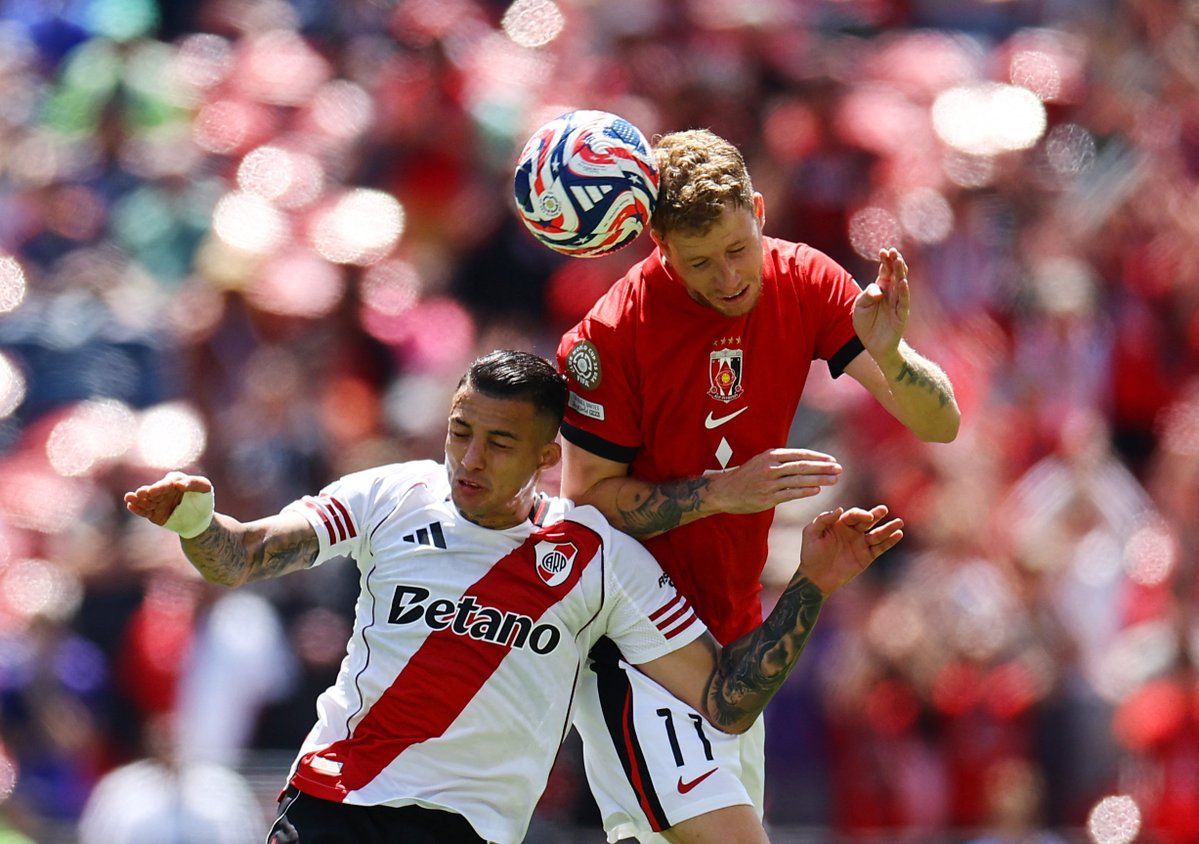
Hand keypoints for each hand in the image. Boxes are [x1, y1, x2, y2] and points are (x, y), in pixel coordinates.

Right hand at [124, 472, 212, 526]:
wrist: (200, 517)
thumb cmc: (203, 497)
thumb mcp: (204, 487)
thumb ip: (194, 483)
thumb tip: (179, 484)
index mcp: (173, 481)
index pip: (165, 484)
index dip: (159, 487)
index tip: (152, 491)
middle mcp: (162, 490)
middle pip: (152, 491)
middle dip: (145, 492)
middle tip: (139, 493)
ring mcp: (157, 502)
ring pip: (145, 501)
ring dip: (136, 499)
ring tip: (128, 498)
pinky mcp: (153, 513)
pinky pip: (144, 511)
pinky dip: (137, 509)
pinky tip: (131, 506)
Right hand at [707, 447, 841, 514]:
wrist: (724, 491)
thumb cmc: (746, 476)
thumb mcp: (761, 461)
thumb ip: (780, 460)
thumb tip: (803, 460)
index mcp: (770, 455)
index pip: (799, 454)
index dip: (817, 457)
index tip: (832, 460)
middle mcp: (770, 467)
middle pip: (802, 466)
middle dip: (823, 468)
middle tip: (839, 469)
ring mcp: (769, 483)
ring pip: (799, 480)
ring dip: (819, 480)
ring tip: (834, 480)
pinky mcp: (767, 498)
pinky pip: (790, 494)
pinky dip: (805, 492)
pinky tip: (817, 491)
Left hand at [798, 505, 902, 595]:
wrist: (815, 577)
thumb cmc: (811, 554)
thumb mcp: (811, 533)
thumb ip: (823, 520)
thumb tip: (840, 509)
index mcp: (839, 524)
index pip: (853, 515)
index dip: (860, 514)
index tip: (867, 517)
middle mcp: (852, 532)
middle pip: (867, 521)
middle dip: (876, 514)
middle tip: (883, 509)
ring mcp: (860, 544)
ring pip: (877, 533)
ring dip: (888, 528)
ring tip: (899, 522)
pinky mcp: (866, 557)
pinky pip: (880, 547)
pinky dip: (889, 541)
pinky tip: (898, 534)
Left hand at [852, 247, 909, 360]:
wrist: (874, 345)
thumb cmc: (866, 324)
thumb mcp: (860, 307)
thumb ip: (867, 295)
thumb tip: (879, 290)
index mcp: (881, 289)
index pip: (885, 271)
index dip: (885, 261)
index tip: (883, 250)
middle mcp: (891, 294)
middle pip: (895, 274)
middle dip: (895, 262)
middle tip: (893, 251)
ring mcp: (898, 304)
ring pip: (901, 285)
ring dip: (901, 273)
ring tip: (899, 261)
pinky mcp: (901, 315)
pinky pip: (904, 302)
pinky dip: (904, 292)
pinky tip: (903, 282)